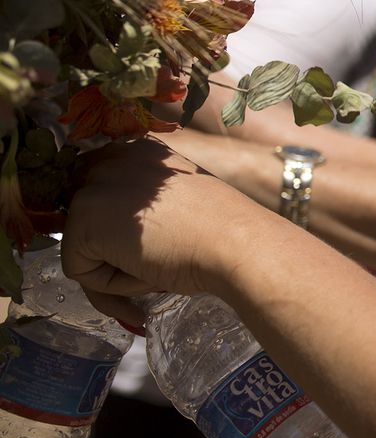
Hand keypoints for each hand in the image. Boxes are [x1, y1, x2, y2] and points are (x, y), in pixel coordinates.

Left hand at [61, 138, 268, 323]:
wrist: (235, 242)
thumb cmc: (223, 229)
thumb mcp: (181, 201)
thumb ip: (146, 202)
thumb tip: (113, 233)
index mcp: (140, 151)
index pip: (99, 189)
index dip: (112, 227)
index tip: (134, 250)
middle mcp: (112, 160)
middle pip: (82, 218)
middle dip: (104, 251)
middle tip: (140, 272)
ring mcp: (93, 187)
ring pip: (81, 246)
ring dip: (114, 270)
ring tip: (154, 276)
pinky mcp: (83, 220)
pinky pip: (78, 270)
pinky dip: (110, 286)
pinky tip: (147, 274)